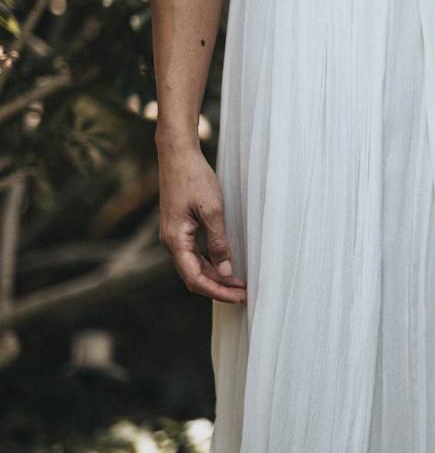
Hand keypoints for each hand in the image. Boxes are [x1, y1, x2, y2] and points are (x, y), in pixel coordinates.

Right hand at [157, 145, 245, 302]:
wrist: (178, 156)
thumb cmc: (194, 179)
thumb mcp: (213, 211)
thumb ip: (218, 242)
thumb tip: (226, 269)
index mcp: (175, 240)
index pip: (196, 279)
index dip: (218, 291)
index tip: (240, 297)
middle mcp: (171, 242)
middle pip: (194, 276)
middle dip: (219, 288)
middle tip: (245, 294)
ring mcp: (174, 235)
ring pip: (195, 266)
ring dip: (216, 277)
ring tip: (240, 283)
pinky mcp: (180, 228)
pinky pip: (194, 254)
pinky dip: (211, 263)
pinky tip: (227, 264)